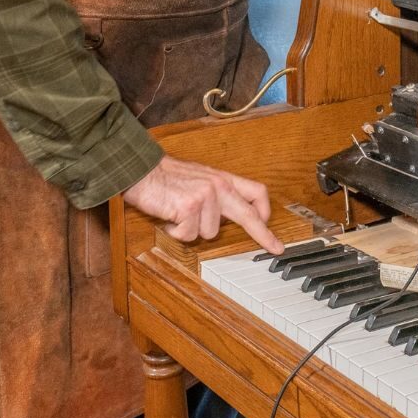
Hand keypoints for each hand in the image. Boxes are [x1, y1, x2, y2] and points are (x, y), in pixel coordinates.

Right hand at [122, 155, 284, 252]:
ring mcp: (206, 196)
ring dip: (192, 230)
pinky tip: (170, 217)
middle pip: (249, 215)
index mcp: (223, 179)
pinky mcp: (190, 207)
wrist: (142, 170)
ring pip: (210, 233)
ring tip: (180, 214)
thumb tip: (227, 218)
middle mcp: (219, 186)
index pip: (256, 191)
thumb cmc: (167, 177)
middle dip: (263, 234)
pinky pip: (189, 235)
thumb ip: (217, 195)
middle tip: (275, 247)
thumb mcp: (200, 179)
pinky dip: (177, 232)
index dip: (266, 210)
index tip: (269, 225)